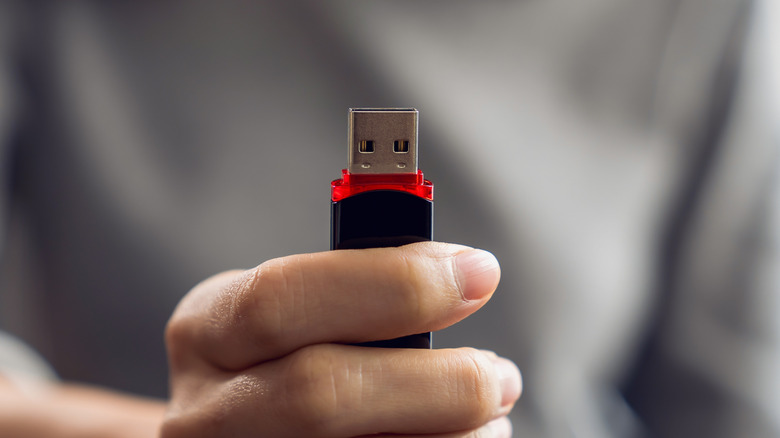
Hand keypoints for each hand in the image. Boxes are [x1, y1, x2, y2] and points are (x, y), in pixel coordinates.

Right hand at [161, 242, 520, 436]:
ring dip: (449, 437)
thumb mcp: (289, 311)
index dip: (390, 283)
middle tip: (498, 376)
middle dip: (434, 381)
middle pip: (319, 393)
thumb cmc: (277, 359)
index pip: (282, 297)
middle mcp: (204, 410)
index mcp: (206, 329)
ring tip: (489, 419)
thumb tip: (458, 275)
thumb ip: (351, 293)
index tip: (477, 273)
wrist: (232, 433)